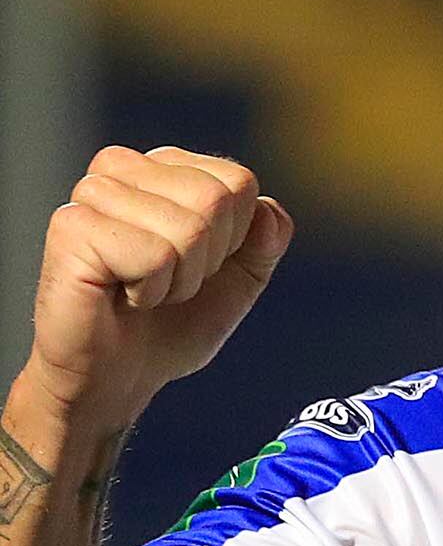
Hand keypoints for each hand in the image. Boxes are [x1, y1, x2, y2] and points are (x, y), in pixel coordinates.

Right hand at [20, 148, 292, 426]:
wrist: (118, 377)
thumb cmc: (171, 324)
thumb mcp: (240, 279)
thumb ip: (266, 240)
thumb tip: (268, 211)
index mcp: (162, 168)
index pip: (238, 182)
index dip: (234, 238)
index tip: (196, 265)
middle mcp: (122, 169)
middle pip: (216, 199)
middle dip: (207, 260)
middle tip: (166, 282)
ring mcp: (92, 193)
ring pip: (190, 227)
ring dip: (179, 279)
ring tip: (141, 290)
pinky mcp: (71, 225)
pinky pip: (156, 255)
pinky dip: (151, 290)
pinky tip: (120, 296)